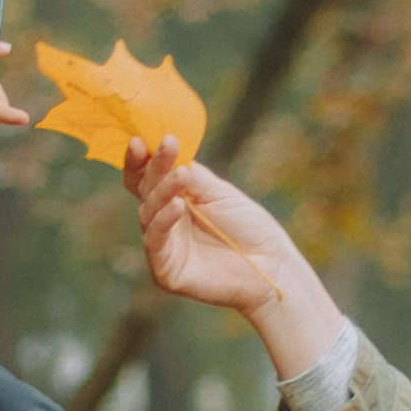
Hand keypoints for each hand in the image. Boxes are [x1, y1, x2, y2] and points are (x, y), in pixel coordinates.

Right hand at [124, 139, 346, 378]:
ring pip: (148, 213)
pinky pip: (155, 242)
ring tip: (181, 175)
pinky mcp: (165, 271)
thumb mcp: (217, 192)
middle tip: (164, 145)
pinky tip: (177, 205)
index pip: (145, 177)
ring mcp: (162, 247)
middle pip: (145, 191)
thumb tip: (164, 147)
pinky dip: (163, 221)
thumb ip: (190, 174)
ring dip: (162, 190)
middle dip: (153, 167)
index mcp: (173, 200)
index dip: (139, 159)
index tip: (141, 138)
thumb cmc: (248, 227)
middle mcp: (163, 222)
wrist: (271, 265)